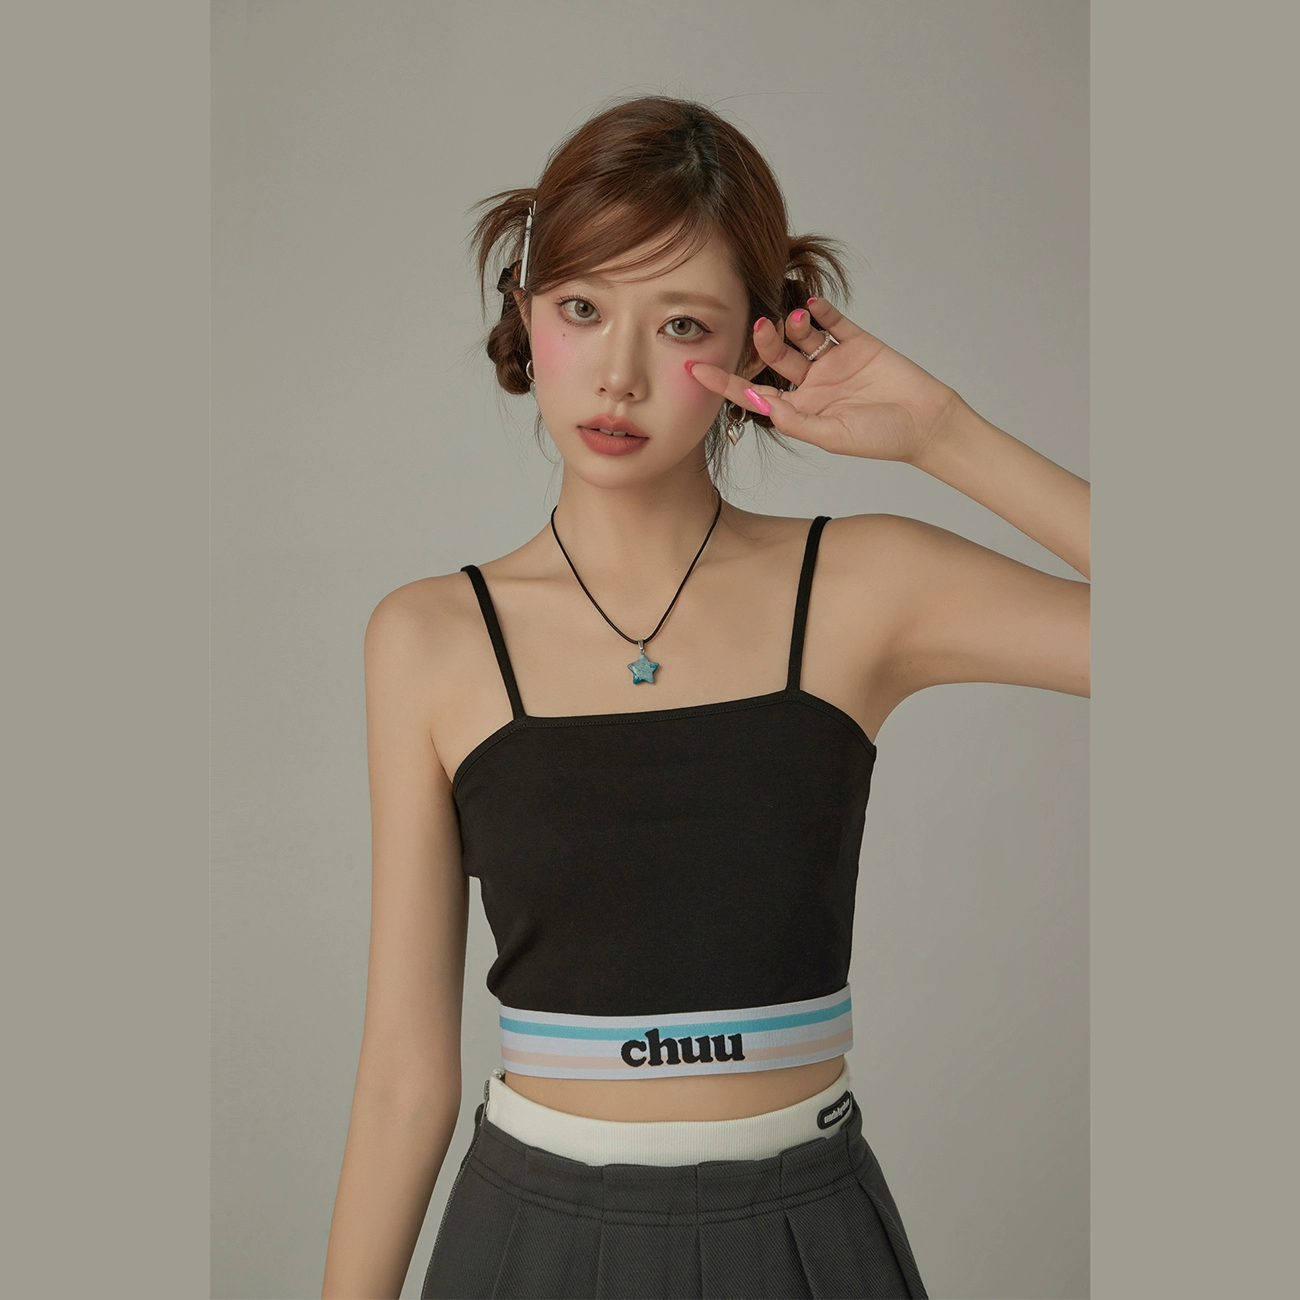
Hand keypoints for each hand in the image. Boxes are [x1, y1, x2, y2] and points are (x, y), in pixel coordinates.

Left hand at [687, 298, 962, 463]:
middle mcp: (812, 383)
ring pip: (801, 336)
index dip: (726, 381)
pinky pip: (833, 322)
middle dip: (764, 342)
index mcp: (800, 409)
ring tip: (796, 319)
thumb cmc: (880, 438)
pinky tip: (812, 304)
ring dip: (793, 324)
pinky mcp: (858, 343)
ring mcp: (834, 361)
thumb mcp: (831, 435)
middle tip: (761, 327)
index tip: (696, 370)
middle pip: (776, 357)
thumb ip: (793, 419)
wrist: (926, 422)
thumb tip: (758, 401)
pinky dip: (821, 311)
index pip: (755, 392)